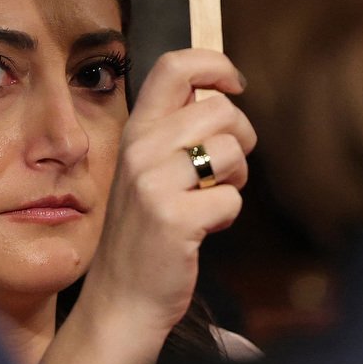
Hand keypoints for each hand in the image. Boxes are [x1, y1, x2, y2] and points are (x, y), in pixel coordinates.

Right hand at [77, 47, 256, 338]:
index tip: (236, 84)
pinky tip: (205, 228)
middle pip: (220, 108)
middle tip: (227, 167)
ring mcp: (153, 184)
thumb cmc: (145, 231)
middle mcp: (139, 149)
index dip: (215, 64)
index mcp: (135, 130)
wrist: (121, 299)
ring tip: (212, 198)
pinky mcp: (173, 219)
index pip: (174, 66)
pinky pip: (232, 197)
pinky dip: (228, 214)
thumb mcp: (147, 169)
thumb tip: (220, 91)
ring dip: (237, 176)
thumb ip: (173, 131)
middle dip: (242, 136)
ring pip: (231, 150)